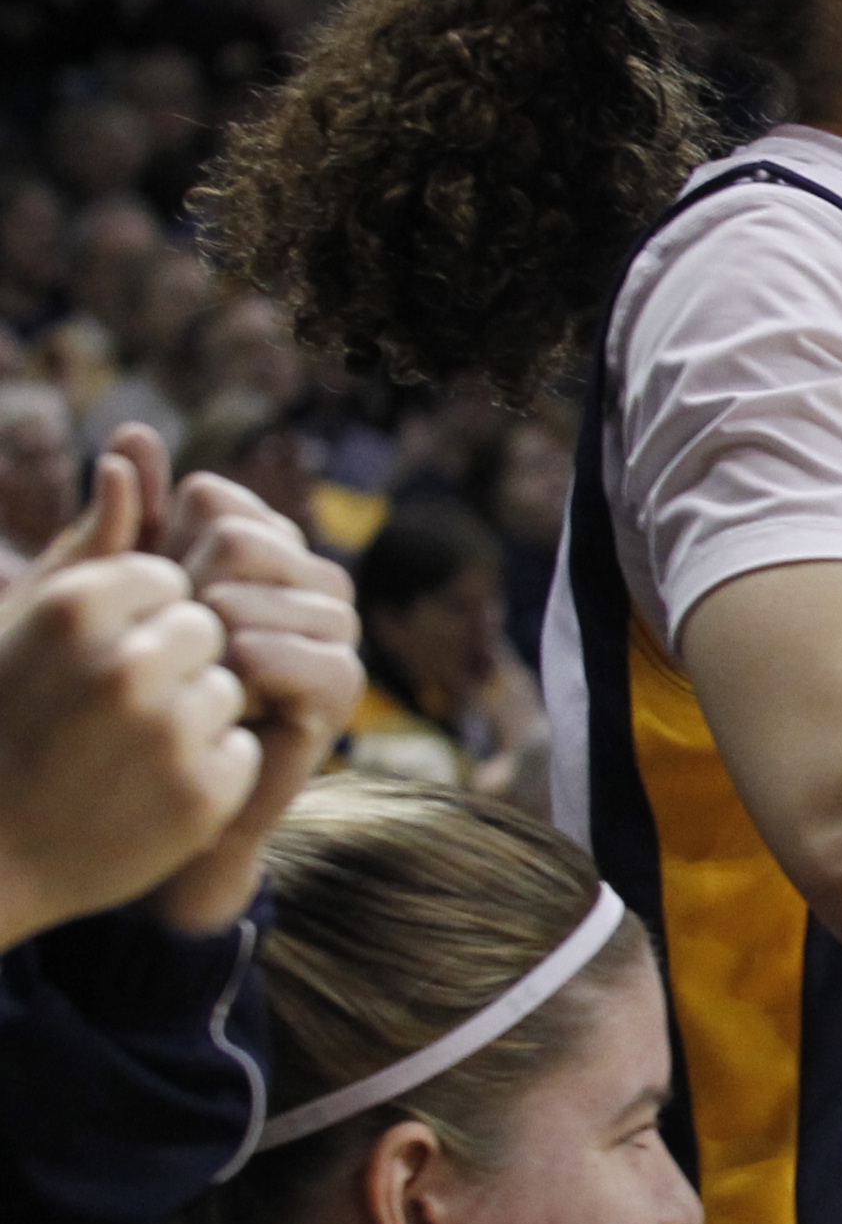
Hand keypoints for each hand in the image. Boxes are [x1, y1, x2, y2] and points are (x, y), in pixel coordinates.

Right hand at [0, 446, 256, 948]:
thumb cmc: (1, 722)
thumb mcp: (26, 625)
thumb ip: (92, 541)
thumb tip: (134, 456)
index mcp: (78, 607)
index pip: (170, 581)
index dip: (140, 622)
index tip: (94, 662)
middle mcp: (127, 664)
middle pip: (209, 634)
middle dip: (175, 666)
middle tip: (112, 712)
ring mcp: (169, 732)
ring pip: (232, 693)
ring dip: (194, 720)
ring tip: (122, 754)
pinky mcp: (204, 795)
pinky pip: (245, 755)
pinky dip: (210, 774)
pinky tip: (146, 794)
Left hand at [142, 470, 361, 934]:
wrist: (159, 787)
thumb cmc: (130, 687)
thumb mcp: (117, 595)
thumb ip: (126, 520)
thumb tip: (131, 435)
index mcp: (264, 544)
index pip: (215, 498)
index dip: (166, 545)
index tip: (153, 600)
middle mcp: (310, 577)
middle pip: (240, 539)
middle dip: (187, 592)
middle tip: (176, 649)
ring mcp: (334, 629)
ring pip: (256, 594)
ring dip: (207, 640)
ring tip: (199, 677)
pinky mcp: (343, 685)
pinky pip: (285, 652)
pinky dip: (242, 673)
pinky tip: (225, 695)